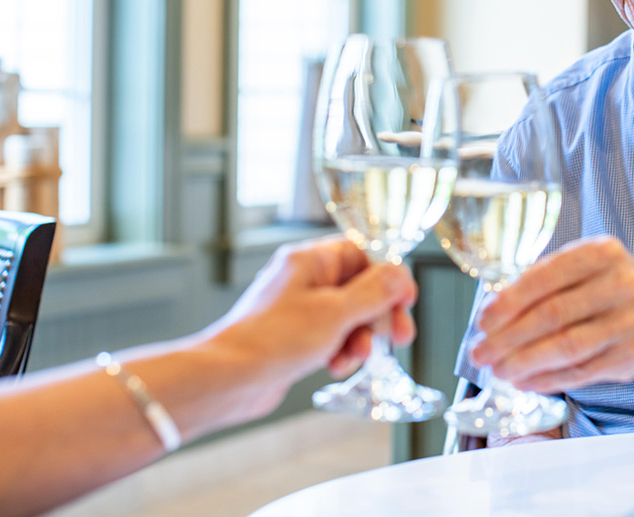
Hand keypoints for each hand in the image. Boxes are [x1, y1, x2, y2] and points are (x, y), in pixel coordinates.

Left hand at [204, 236, 417, 415]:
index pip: (363, 253)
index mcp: (311, 261)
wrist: (228, 379)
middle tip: (398, 335)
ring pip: (349, 316)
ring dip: (361, 337)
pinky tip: (337, 365)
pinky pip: (332, 336)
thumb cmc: (270, 340)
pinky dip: (342, 350)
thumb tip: (400, 274)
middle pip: (360, 287)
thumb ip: (374, 292)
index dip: (389, 276)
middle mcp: (304, 280)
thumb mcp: (335, 313)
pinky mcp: (295, 336)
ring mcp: (299, 309)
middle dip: (380, 314)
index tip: (406, 299)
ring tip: (357, 356)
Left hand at [470, 236, 633, 392]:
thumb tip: (493, 314)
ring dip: (526, 363)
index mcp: (602, 252)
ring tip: (498, 370)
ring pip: (568, 347)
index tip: (483, 320)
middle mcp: (622, 283)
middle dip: (510, 337)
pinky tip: (526, 381)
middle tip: (480, 352)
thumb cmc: (609, 286)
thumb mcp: (585, 266)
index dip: (510, 300)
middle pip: (554, 314)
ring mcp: (632, 321)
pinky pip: (583, 372)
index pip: (547, 275)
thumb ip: (544, 281)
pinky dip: (549, 379)